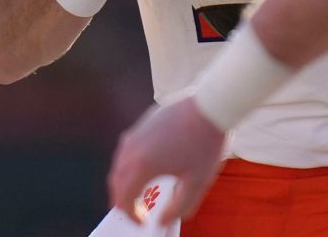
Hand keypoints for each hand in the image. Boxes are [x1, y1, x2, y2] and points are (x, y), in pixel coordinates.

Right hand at [108, 96, 226, 223]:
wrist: (210, 105)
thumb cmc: (205, 143)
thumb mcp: (197, 182)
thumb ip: (180, 207)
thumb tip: (163, 220)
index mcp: (141, 166)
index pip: (124, 198)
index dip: (131, 215)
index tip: (143, 222)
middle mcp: (132, 149)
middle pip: (116, 182)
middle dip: (123, 200)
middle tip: (135, 212)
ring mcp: (136, 133)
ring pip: (119, 164)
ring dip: (124, 181)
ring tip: (138, 192)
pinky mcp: (143, 123)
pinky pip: (127, 149)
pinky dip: (129, 164)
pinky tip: (145, 167)